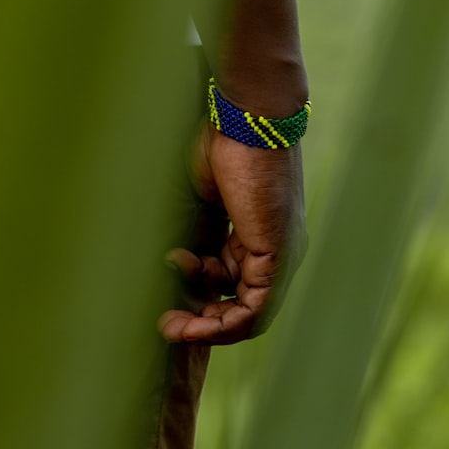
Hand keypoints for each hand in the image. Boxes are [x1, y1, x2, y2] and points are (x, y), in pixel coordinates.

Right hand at [159, 121, 306, 344]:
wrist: (245, 120)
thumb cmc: (219, 148)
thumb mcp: (200, 205)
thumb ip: (193, 239)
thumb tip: (170, 269)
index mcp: (260, 236)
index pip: (234, 287)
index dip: (199, 300)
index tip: (166, 304)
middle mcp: (277, 251)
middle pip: (242, 307)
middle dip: (201, 322)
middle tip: (166, 324)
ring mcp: (282, 255)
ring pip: (250, 316)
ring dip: (208, 328)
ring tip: (170, 325)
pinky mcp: (279, 256)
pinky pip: (256, 310)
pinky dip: (223, 324)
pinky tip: (192, 321)